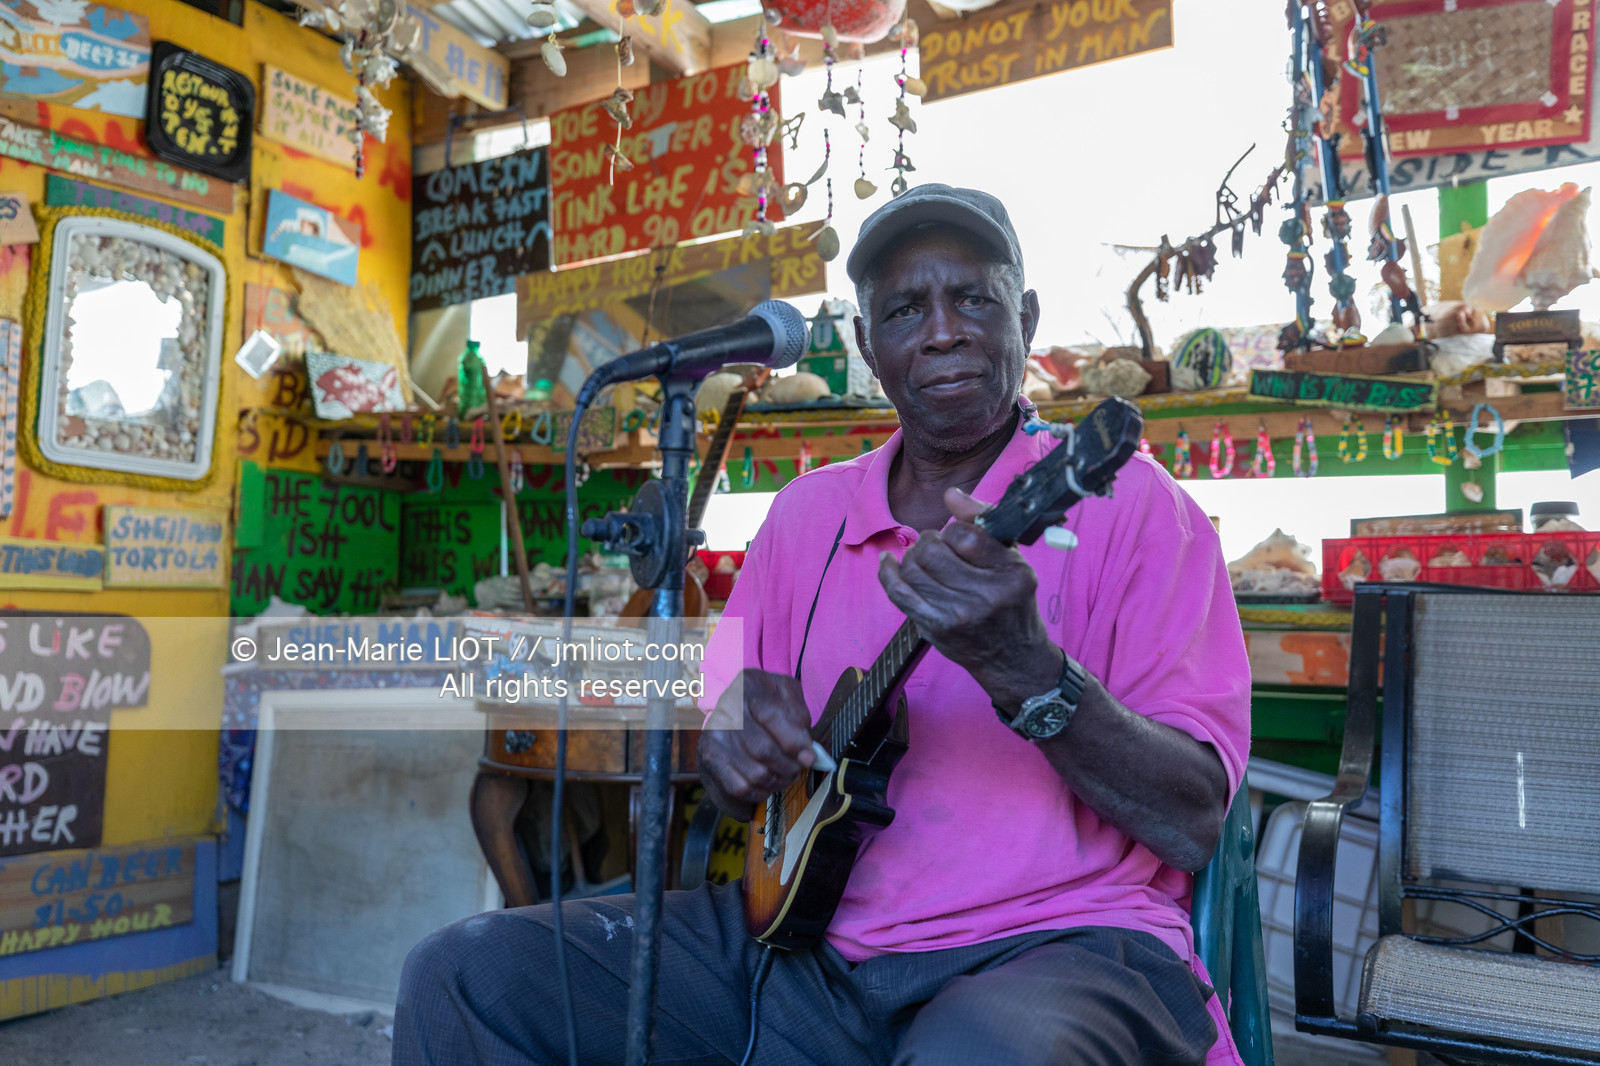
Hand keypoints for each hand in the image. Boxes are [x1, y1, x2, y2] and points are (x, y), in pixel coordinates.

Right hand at [697, 669, 815, 821]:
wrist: (730, 709)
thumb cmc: (764, 702)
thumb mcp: (785, 692)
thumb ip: (798, 712)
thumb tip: (805, 747)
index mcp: (748, 686)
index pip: (771, 716)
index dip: (794, 741)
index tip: (809, 758)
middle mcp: (727, 710)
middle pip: (764, 750)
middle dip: (789, 766)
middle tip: (798, 767)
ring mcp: (716, 737)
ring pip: (755, 773)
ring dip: (778, 780)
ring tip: (785, 774)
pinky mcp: (710, 759)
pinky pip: (740, 788)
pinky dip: (761, 791)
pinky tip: (768, 782)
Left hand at [878, 487, 1062, 711]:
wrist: (1012, 656)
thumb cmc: (1011, 601)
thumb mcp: (1012, 558)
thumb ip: (983, 522)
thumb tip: (951, 494)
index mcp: (1010, 573)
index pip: (964, 534)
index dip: (954, 530)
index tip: (957, 537)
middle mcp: (984, 595)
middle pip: (932, 550)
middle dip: (929, 541)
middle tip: (937, 548)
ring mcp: (956, 614)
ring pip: (913, 568)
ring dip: (913, 557)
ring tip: (924, 560)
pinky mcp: (934, 627)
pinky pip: (898, 593)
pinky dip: (888, 573)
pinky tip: (889, 563)